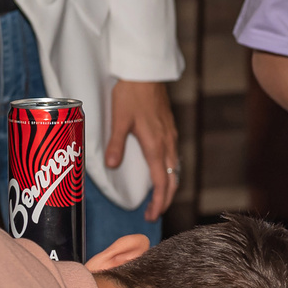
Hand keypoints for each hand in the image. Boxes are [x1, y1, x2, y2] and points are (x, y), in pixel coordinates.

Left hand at [105, 79, 178, 220]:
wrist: (146, 72)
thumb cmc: (132, 93)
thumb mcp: (119, 119)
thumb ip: (116, 144)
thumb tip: (111, 166)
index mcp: (156, 144)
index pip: (161, 182)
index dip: (158, 202)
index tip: (151, 215)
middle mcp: (168, 143)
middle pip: (172, 179)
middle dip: (165, 199)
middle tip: (153, 213)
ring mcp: (171, 136)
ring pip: (175, 168)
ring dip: (169, 186)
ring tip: (158, 197)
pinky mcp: (170, 129)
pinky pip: (174, 157)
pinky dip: (170, 171)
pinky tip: (161, 171)